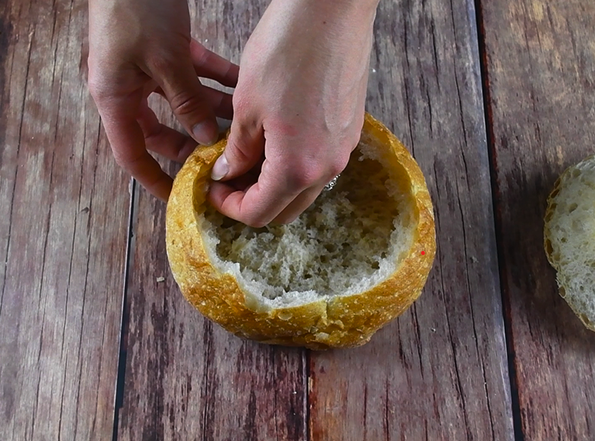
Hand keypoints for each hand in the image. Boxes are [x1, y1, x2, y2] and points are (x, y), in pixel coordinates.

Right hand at [88, 0, 238, 199]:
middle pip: (161, 130)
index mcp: (116, 99)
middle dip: (192, 143)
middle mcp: (129, 88)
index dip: (155, 180)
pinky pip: (192, 74)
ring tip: (244, 123)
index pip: (132, 155)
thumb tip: (207, 138)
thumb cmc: (136, 9)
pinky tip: (242, 86)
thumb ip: (186, 102)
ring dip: (211, 110)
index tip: (181, 196)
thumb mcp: (165, 62)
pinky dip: (215, 80)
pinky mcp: (163, 50)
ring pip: (182, 102)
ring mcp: (147, 69)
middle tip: (224, 156)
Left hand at [208, 0, 378, 226]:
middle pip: (285, 210)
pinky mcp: (349, 131)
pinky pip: (318, 164)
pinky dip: (294, 165)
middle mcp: (326, 169)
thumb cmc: (287, 52)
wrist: (334, 11)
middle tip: (227, 178)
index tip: (212, 188)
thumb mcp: (247, 105)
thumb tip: (228, 172)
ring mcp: (343, 150)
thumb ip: (238, 149)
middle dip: (252, 201)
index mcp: (297, 169)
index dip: (229, 207)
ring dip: (273, 184)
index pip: (258, 213)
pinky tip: (275, 138)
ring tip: (248, 156)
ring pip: (303, 188)